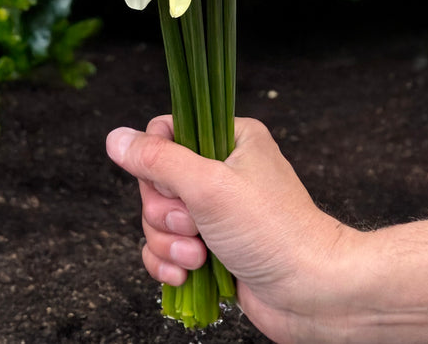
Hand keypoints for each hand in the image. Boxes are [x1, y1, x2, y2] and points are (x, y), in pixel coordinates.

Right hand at [106, 115, 353, 342]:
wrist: (312, 294)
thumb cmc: (272, 230)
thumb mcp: (208, 185)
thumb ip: (157, 160)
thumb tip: (116, 138)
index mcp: (230, 138)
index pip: (167, 132)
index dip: (158, 161)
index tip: (176, 184)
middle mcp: (222, 170)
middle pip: (156, 180)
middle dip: (166, 211)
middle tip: (192, 223)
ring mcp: (216, 210)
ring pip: (158, 217)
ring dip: (169, 241)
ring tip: (198, 254)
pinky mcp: (211, 246)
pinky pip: (166, 247)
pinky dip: (169, 262)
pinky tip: (186, 273)